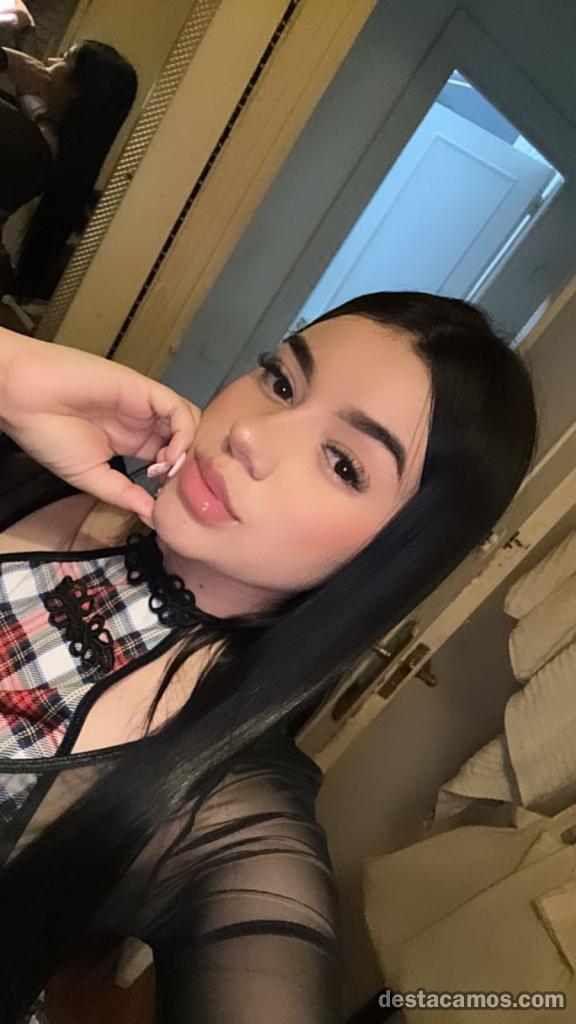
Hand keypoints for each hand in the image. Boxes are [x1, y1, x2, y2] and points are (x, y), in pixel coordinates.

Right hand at [0, 330, 200, 525]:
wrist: (25, 399)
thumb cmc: (50, 435)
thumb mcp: (91, 477)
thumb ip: (125, 495)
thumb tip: (153, 518)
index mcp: (132, 440)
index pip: (172, 456)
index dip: (175, 478)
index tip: (164, 498)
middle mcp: (143, 421)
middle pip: (186, 439)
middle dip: (186, 464)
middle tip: (169, 484)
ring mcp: (145, 405)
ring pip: (188, 422)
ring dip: (186, 450)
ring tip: (165, 470)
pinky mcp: (143, 389)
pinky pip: (178, 409)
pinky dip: (183, 433)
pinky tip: (168, 456)